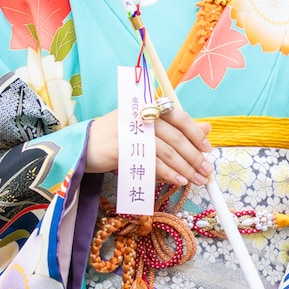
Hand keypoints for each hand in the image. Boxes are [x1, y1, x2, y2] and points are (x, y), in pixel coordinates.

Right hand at [85, 108, 213, 185]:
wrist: (80, 147)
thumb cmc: (118, 138)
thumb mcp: (147, 129)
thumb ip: (175, 128)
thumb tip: (206, 129)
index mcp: (149, 107)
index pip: (179, 117)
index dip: (196, 134)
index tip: (208, 150)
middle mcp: (141, 115)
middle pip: (175, 137)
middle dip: (194, 157)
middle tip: (206, 172)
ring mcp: (130, 131)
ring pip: (166, 152)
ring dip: (185, 168)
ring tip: (196, 179)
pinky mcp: (121, 148)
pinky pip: (151, 163)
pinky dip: (168, 173)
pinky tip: (178, 181)